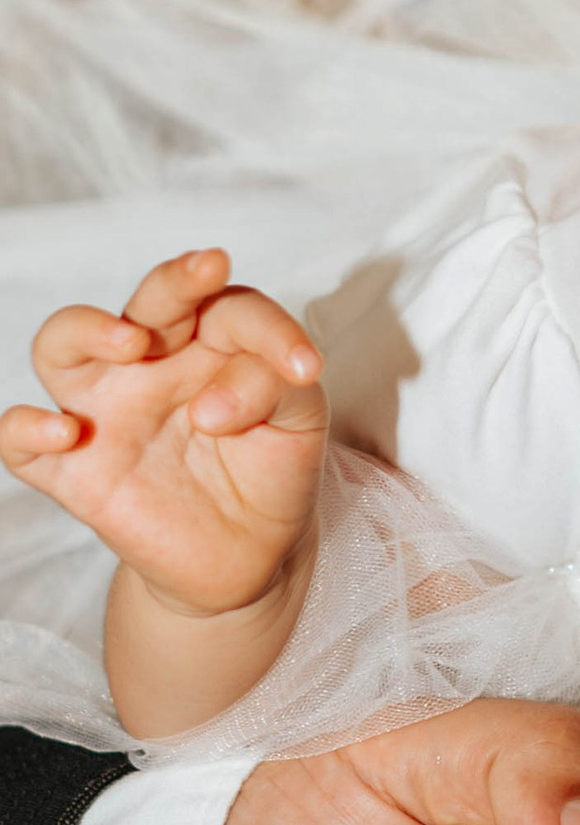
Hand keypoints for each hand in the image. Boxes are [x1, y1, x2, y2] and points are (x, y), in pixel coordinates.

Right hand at [0, 249, 323, 614]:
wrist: (250, 555)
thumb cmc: (270, 468)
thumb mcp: (299, 422)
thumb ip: (276, 388)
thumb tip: (211, 405)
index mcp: (209, 341)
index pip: (229, 308)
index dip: (269, 330)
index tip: (305, 370)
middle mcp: (149, 363)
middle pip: (146, 302)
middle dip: (174, 281)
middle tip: (207, 270)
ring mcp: (104, 411)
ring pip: (60, 344)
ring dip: (86, 330)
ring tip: (132, 343)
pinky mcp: (73, 470)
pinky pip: (17, 440)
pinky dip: (25, 428)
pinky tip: (66, 431)